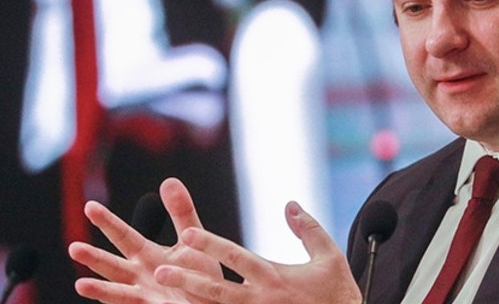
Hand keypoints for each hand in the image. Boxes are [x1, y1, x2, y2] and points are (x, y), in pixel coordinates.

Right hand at [68, 178, 221, 303]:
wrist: (216, 300)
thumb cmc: (201, 272)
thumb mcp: (193, 237)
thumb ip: (181, 212)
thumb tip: (168, 180)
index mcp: (146, 255)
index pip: (123, 236)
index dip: (108, 222)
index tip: (89, 206)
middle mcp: (140, 277)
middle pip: (113, 266)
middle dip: (94, 258)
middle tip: (73, 247)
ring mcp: (146, 296)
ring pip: (119, 293)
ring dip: (100, 290)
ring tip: (80, 285)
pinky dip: (126, 303)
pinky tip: (116, 297)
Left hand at [154, 201, 361, 303]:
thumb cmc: (338, 294)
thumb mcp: (329, 256)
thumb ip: (308, 228)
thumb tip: (290, 204)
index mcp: (273, 277)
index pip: (236, 257)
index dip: (210, 245)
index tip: (187, 234)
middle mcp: (260, 299)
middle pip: (216, 289)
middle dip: (187, 278)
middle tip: (160, 270)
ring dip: (189, 300)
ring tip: (162, 293)